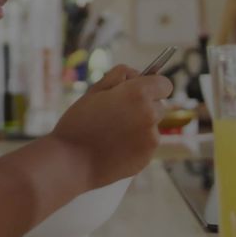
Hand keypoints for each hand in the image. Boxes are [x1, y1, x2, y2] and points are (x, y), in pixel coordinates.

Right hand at [50, 65, 172, 188]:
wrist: (71, 162)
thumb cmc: (78, 123)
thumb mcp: (95, 90)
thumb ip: (118, 77)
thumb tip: (136, 75)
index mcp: (138, 94)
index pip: (164, 84)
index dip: (152, 85)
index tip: (139, 90)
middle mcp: (150, 114)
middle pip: (160, 105)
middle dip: (146, 105)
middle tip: (120, 112)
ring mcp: (151, 138)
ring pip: (152, 126)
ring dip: (140, 125)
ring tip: (113, 132)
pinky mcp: (147, 157)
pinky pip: (146, 145)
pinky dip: (135, 144)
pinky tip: (114, 146)